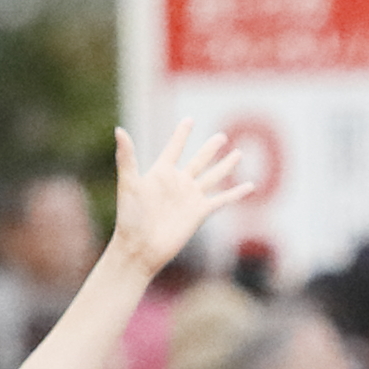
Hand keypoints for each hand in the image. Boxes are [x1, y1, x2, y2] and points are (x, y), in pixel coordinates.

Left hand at [108, 122, 249, 276]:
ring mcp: (190, 197)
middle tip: (221, 136)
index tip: (190, 120)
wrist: (140, 248)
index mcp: (160, 173)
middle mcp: (177, 183)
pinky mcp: (200, 212)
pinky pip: (222, 199)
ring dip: (226, 166)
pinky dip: (236, 193)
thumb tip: (119, 130)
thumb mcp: (128, 184)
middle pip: (198, 160)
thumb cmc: (130, 217)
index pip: (174, 148)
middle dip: (210, 149)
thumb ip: (127, 157)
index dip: (182, 134)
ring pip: (213, 176)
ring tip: (238, 153)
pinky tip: (250, 186)